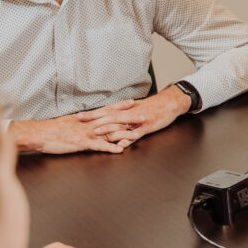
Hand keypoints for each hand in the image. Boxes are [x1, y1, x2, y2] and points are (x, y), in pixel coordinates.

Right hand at [9, 113, 134, 154]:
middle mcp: (88, 123)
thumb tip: (88, 120)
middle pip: (112, 119)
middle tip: (144, 115)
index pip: (106, 109)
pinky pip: (98, 146)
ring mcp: (85, 133)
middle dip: (129, 118)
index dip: (120, 106)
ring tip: (138, 133)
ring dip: (124, 133)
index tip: (133, 102)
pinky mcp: (80, 144)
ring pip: (108, 132)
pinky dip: (109, 148)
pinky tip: (120, 150)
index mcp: (86, 118)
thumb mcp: (69, 122)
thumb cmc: (52, 129)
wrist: (39, 133)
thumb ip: (81, 121)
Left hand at [75, 85, 190, 143]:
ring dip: (107, 129)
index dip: (91, 113)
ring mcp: (137, 121)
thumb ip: (123, 115)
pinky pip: (135, 135)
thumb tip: (109, 118)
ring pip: (120, 125)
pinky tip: (120, 145)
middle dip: (93, 119)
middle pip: (108, 116)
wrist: (169, 103)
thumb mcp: (136, 109)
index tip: (78, 115)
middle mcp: (129, 114)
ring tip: (96, 133)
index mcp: (125, 110)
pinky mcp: (146, 127)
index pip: (105, 111)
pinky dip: (126, 140)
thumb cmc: (153, 107)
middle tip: (80, 121)